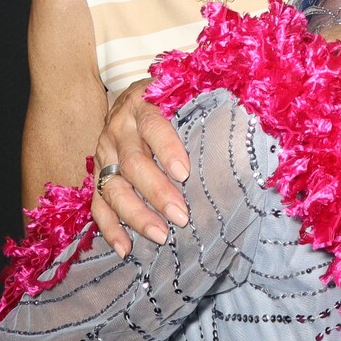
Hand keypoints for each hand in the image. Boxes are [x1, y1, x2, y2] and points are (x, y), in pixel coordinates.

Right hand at [90, 80, 190, 256]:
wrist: (129, 97)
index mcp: (141, 105)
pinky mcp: (96, 175)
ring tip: (161, 235)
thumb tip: (244, 117)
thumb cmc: (167, 99)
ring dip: (136, 215)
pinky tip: (126, 249)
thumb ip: (203, 102)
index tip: (184, 173)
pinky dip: (110, 229)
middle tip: (181, 216)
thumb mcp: (180, 91)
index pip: (153, 126)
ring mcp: (103, 154)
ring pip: (113, 188)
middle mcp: (118, 130)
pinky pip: (98, 205)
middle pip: (133, 164)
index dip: (167, 149)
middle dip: (157, 192)